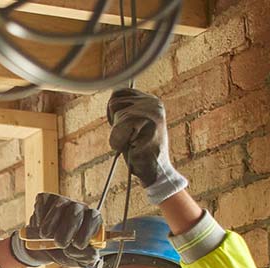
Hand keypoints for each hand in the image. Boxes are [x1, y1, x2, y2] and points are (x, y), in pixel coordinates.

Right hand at [9, 192, 102, 267]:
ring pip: (60, 205)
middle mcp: (79, 208)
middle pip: (77, 211)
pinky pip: (44, 203)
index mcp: (91, 222)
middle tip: (60, 243)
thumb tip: (93, 253)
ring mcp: (63, 201)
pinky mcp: (46, 199)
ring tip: (45, 236)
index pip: (94, 218)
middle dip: (68, 228)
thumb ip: (87, 258)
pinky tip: (39, 226)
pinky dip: (39, 217)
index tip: (77, 245)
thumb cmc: (64, 252)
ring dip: (51, 223)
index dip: (86, 231)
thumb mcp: (77, 260)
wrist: (42, 249)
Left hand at [106, 89, 187, 204]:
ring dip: (117, 133)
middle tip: (129, 137)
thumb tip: (112, 97)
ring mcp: (153, 111)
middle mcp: (154, 102)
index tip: (122, 127)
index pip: (118, 93)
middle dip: (114, 121)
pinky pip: (118, 127)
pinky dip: (118, 140)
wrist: (156, 172)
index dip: (113, 111)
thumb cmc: (140, 151)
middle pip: (114, 102)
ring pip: (117, 114)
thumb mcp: (133, 125)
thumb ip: (126, 109)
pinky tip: (132, 147)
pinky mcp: (149, 123)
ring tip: (132, 142)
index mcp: (152, 101)